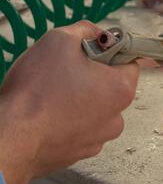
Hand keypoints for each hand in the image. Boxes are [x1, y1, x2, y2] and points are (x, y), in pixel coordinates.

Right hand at [0, 21, 138, 183]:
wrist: (12, 138)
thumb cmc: (37, 90)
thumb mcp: (59, 41)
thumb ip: (85, 31)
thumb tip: (97, 33)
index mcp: (121, 90)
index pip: (129, 62)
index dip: (110, 51)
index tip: (90, 50)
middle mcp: (118, 118)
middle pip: (112, 87)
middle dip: (93, 76)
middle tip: (65, 71)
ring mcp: (100, 139)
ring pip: (96, 109)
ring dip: (81, 99)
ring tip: (53, 96)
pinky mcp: (82, 152)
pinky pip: (81, 129)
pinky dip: (70, 120)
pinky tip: (50, 115)